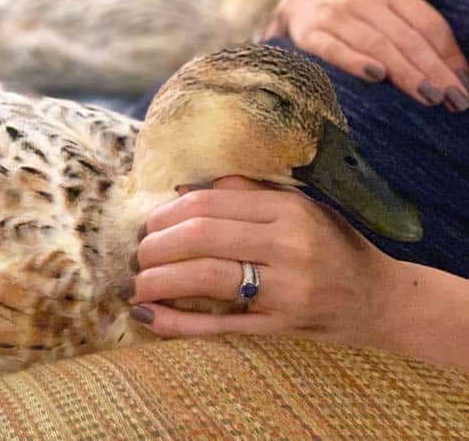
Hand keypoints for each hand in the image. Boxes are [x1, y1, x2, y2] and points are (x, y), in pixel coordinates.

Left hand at [126, 177, 397, 349]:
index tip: (150, 223)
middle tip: (140, 253)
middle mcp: (287, 246)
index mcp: (288, 210)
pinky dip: (177, 322)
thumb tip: (185, 189)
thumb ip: (248, 193)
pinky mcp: (278, 327)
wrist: (378, 299)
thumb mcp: (301, 207)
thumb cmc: (332, 245)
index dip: (168, 213)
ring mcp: (284, 290)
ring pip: (205, 276)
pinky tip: (149, 316)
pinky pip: (218, 325)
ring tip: (139, 282)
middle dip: (156, 244)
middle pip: (201, 236)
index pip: (210, 203)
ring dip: (159, 279)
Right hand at [265, 0, 468, 112]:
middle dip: (433, 71)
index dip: (448, 55)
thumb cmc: (352, 3)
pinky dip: (356, 61)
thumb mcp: (384, 1)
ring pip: (377, 45)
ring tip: (428, 96)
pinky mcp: (309, 33)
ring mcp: (335, 15)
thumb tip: (452, 68)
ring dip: (406, 73)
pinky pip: (335, 48)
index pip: (427, 24)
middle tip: (452, 99)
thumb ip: (411, 26)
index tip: (462, 84)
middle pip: (407, 38)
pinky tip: (377, 77)